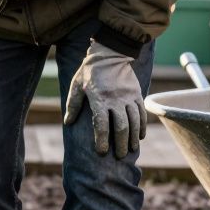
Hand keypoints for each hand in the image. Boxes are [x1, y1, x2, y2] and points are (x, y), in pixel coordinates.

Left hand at [64, 40, 145, 158]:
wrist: (111, 53)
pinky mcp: (137, 94)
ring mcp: (129, 97)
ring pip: (134, 122)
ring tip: (130, 150)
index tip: (101, 151)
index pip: (101, 124)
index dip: (101, 140)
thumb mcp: (76, 85)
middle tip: (118, 156)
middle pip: (121, 127)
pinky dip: (142, 126)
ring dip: (133, 138)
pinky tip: (139, 137)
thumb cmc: (90, 71)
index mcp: (99, 99)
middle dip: (120, 144)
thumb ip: (73, 104)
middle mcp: (116, 100)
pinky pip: (142, 113)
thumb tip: (68, 122)